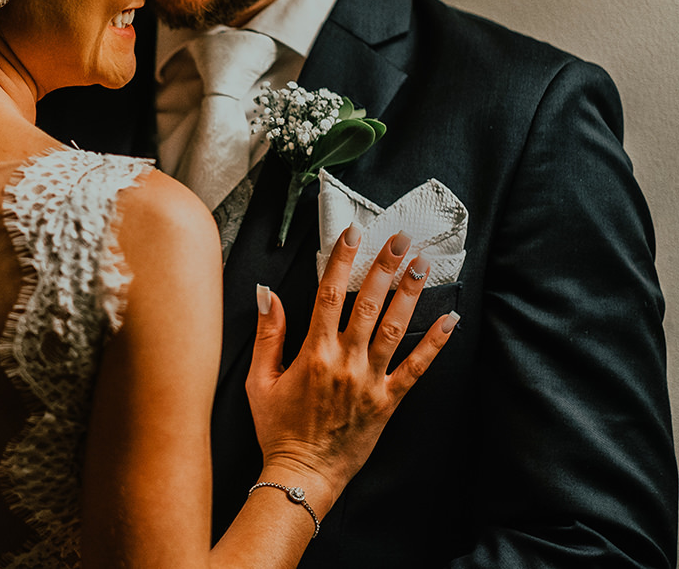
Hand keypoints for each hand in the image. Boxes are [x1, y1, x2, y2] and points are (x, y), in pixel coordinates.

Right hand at [245, 226, 457, 511]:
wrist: (302, 475)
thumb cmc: (277, 429)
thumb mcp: (259, 380)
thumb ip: (267, 335)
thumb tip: (268, 294)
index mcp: (313, 353)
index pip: (328, 294)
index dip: (342, 261)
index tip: (353, 234)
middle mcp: (345, 362)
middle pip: (368, 304)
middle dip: (384, 267)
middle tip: (400, 238)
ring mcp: (370, 382)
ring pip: (394, 329)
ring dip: (409, 294)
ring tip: (422, 265)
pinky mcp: (387, 402)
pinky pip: (416, 369)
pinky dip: (434, 344)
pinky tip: (449, 321)